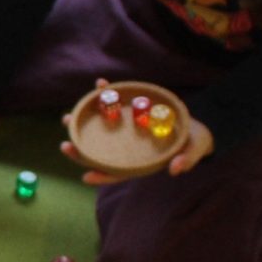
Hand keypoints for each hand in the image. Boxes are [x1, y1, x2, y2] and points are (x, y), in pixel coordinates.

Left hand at [62, 94, 213, 186]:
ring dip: (83, 122)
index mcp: (140, 160)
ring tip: (67, 118)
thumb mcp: (196, 150)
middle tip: (65, 146)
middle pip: (101, 152)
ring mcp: (126, 128)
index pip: (119, 172)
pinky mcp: (130, 110)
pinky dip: (106, 93)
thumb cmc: (195, 141)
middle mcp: (128, 146)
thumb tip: (176, 170)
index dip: (103, 175)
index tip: (86, 177)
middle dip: (81, 151)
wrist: (196, 121)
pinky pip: (115, 102)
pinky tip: (99, 84)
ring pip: (100, 128)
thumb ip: (187, 159)